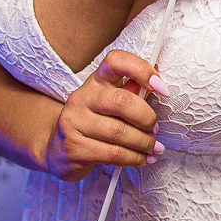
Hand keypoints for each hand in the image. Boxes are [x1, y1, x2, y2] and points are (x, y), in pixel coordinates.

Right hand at [42, 49, 165, 181]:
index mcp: (96, 81)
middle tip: (155, 129)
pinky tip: (142, 160)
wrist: (57, 149)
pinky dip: (134, 158)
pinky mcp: (73, 148)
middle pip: (122, 101)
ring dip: (144, 143)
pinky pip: (112, 154)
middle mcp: (82, 97)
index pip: (116, 61)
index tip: (162, 88)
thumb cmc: (93, 122)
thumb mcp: (110, 102)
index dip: (141, 69)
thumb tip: (158, 81)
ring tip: (154, 148)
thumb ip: (132, 92)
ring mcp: (74, 122)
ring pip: (119, 132)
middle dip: (146, 118)